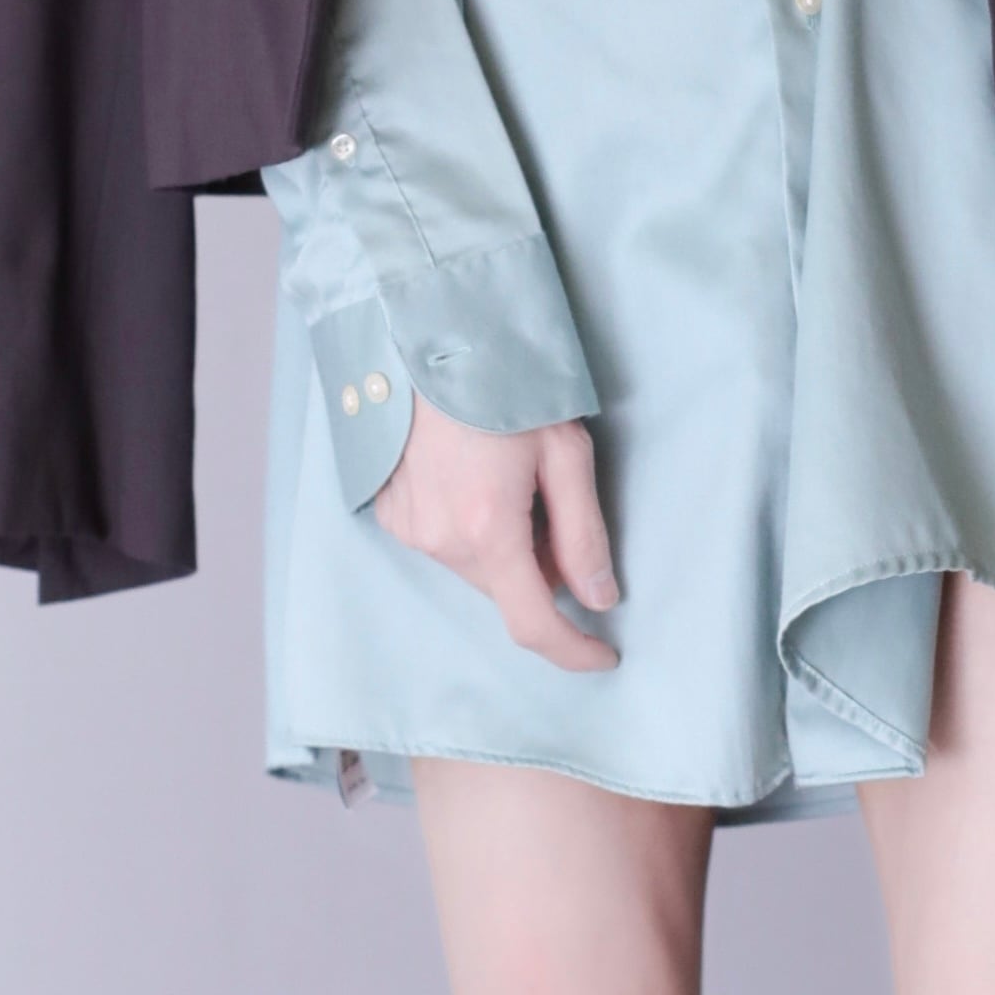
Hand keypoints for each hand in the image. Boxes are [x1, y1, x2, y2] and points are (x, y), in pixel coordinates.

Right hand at [371, 392, 619, 673]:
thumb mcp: (566, 452)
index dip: (573, 650)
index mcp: (490, 530)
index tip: (603, 656)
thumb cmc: (503, 386)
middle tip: (554, 502)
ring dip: (504, 546)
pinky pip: (444, 544)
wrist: (424, 338)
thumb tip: (600, 598)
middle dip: (542, 569)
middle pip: (507, 591)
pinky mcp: (391, 514)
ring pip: (476, 569)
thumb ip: (585, 534)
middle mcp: (441, 541)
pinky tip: (473, 476)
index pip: (533, 623)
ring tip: (510, 477)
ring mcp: (410, 530)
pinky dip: (469, 529)